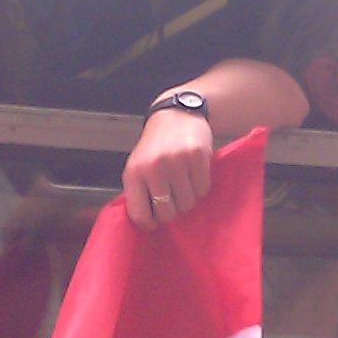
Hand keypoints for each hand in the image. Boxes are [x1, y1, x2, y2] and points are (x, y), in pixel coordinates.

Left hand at [123, 108, 213, 229]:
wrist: (177, 114)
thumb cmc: (156, 146)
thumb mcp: (139, 165)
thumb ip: (140, 191)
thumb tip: (147, 223)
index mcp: (134, 173)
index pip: (139, 215)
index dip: (150, 223)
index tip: (155, 221)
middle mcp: (154, 168)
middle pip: (167, 213)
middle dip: (172, 210)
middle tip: (173, 197)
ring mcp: (176, 162)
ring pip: (187, 204)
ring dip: (188, 198)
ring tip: (183, 181)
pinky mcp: (197, 157)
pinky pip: (203, 190)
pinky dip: (200, 186)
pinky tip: (194, 172)